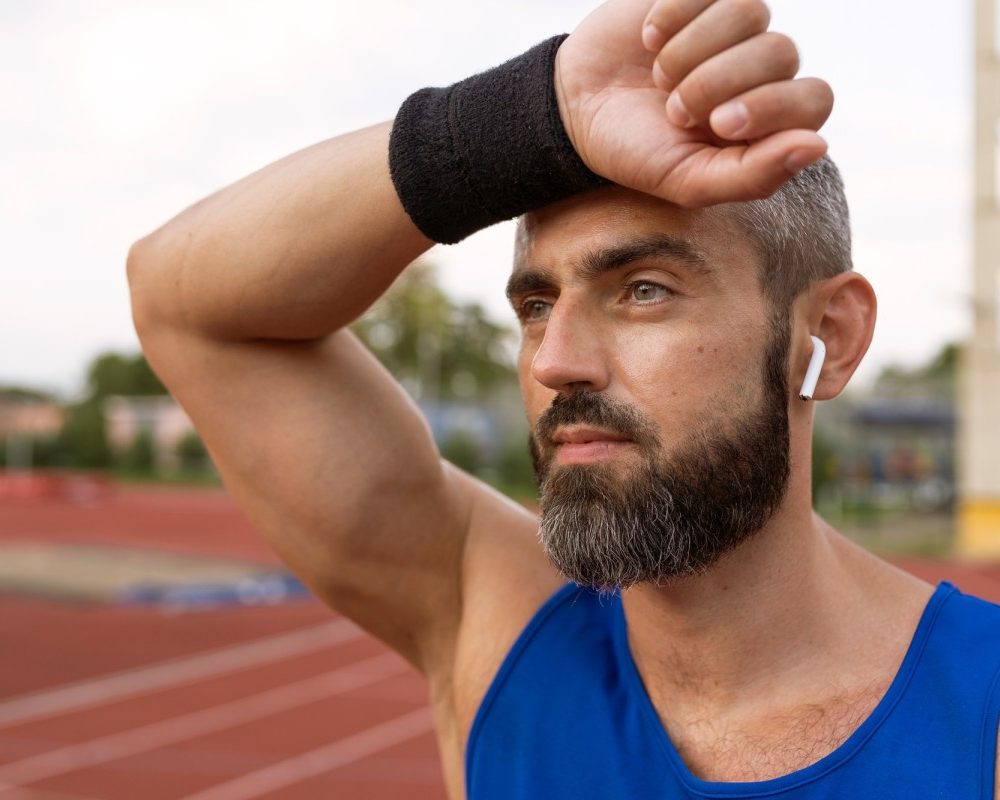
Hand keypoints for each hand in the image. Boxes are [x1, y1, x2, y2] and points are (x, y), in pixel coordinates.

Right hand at [554, 0, 833, 206]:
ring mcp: (734, 27)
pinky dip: (672, 17)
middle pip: (782, 53)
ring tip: (660, 76)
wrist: (576, 111)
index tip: (716, 125)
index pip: (814, 98)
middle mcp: (762, 69)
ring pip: (752, 12)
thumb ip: (755, 176)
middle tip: (675, 110)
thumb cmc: (637, 152)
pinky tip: (650, 40)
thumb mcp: (688, 182)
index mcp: (771, 121)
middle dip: (717, 83)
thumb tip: (817, 145)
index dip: (769, 106)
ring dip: (692, 52)